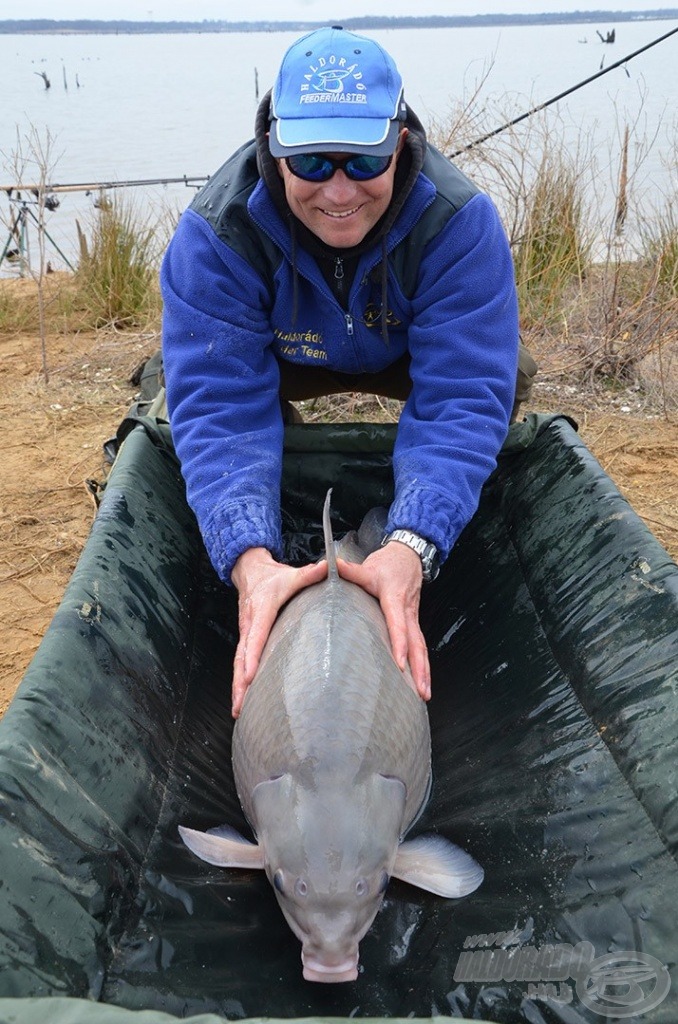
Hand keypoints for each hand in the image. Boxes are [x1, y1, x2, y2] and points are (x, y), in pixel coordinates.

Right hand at [230, 548, 326, 717]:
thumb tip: (329, 567)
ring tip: (238, 710)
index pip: (256, 635)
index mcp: (260, 610)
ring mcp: (244, 632)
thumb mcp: (292, 574)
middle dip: (240, 682)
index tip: (249, 675)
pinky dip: (239, 681)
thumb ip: (310, 573)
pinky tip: (242, 700)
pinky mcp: (245, 638)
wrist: (250, 570)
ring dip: (237, 687)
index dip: (252, 656)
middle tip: (240, 704)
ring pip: (237, 663)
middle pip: (241, 657)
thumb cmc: (273, 577)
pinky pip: (240, 662)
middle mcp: (249, 624)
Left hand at [336, 543, 430, 701]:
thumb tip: (332, 566)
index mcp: (395, 599)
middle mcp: (408, 612)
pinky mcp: (413, 622)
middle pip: (417, 643)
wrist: (409, 556)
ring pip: (422, 647)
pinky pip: (420, 645)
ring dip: (424, 671)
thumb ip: (351, 571)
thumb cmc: (389, 565)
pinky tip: (421, 680)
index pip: (398, 624)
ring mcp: (413, 618)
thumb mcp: (369, 567)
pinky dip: (422, 664)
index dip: (399, 644)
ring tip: (424, 693)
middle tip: (421, 691)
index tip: (399, 664)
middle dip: (420, 668)